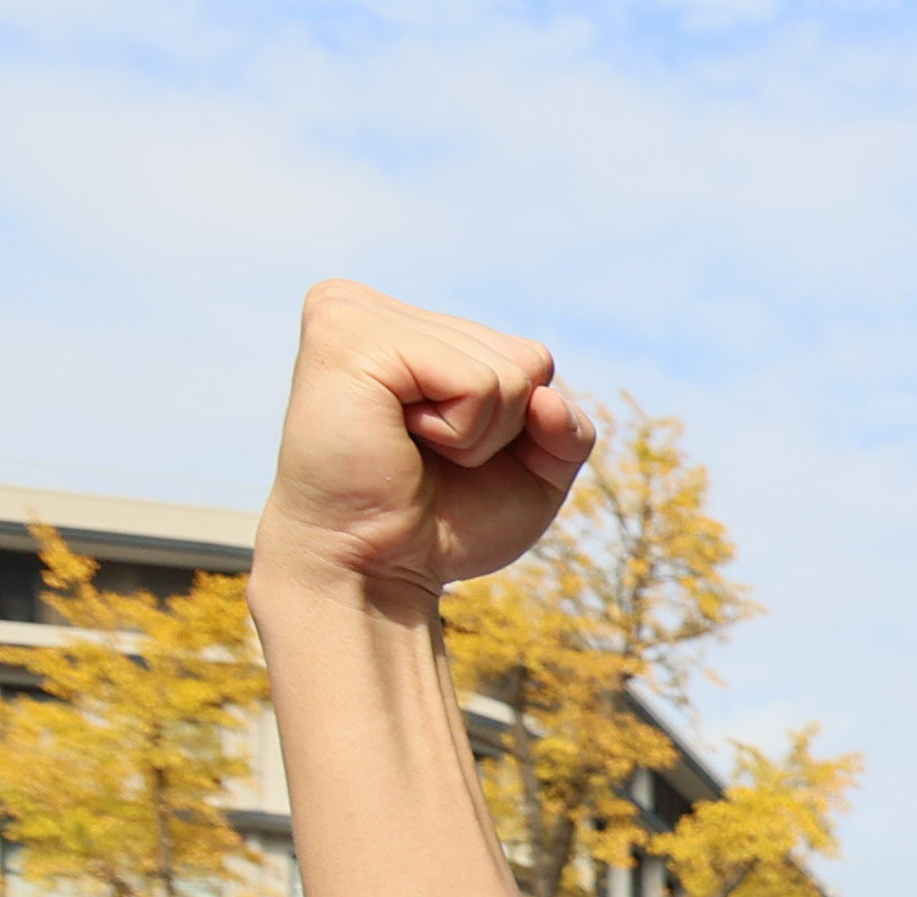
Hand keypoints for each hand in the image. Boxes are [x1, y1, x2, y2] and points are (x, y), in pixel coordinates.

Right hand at [255, 280, 596, 604]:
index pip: (531, 358)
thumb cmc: (441, 525)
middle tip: (426, 457)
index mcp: (406, 326)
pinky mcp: (349, 335)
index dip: (518, 429)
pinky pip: (477, 382)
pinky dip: (461, 432)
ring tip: (410, 448)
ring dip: (476, 436)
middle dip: (500, 432)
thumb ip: (567, 430)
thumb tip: (546, 395)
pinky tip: (401, 439)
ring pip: (508, 372)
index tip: (447, 454)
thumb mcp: (532, 475)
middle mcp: (371, 307)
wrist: (374, 569)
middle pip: (527, 359)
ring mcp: (353, 312)